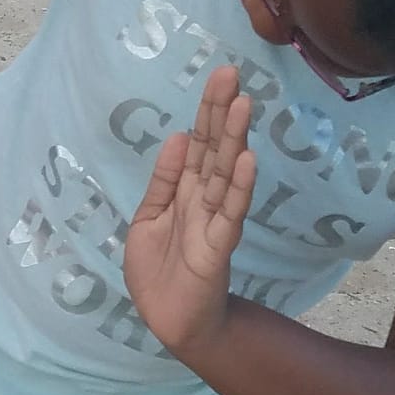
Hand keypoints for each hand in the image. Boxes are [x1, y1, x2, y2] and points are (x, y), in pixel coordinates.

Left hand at [123, 66, 256, 360]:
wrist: (171, 322)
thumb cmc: (160, 272)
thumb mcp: (148, 219)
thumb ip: (162, 182)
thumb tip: (177, 137)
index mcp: (184, 191)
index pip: (199, 143)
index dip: (208, 111)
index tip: (220, 76)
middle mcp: (203, 200)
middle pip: (214, 149)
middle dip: (222, 112)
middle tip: (231, 72)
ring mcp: (213, 222)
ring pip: (224, 174)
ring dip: (234, 140)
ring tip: (244, 105)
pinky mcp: (216, 248)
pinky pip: (229, 214)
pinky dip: (237, 187)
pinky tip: (246, 160)